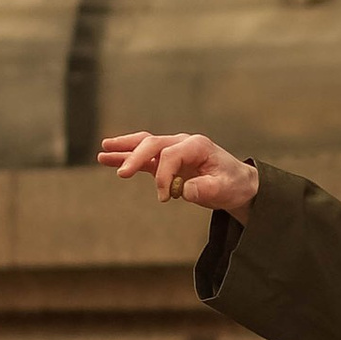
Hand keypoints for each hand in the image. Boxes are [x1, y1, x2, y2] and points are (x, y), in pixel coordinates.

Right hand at [96, 132, 258, 217]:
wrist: (237, 184)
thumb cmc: (232, 183)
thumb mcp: (224, 188)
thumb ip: (205, 188)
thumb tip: (184, 190)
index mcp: (196, 145)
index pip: (170, 154)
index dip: (164, 176)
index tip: (165, 197)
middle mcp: (182, 143)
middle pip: (152, 144)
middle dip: (135, 157)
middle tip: (122, 174)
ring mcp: (172, 150)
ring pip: (144, 145)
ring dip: (124, 149)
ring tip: (103, 152)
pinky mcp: (166, 161)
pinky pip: (143, 157)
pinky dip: (126, 157)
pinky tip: (107, 157)